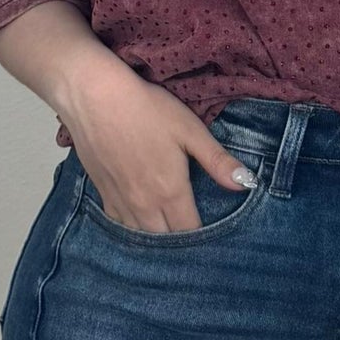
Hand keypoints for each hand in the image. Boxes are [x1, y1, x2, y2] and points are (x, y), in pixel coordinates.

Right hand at [57, 49, 256, 233]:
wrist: (93, 97)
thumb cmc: (146, 109)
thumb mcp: (190, 130)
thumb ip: (217, 161)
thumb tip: (247, 184)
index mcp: (170, 192)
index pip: (191, 231)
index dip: (204, 238)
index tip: (214, 234)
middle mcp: (145, 205)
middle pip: (167, 239)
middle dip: (182, 241)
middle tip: (193, 232)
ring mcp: (120, 201)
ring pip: (142, 236)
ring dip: (157, 237)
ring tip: (170, 230)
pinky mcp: (103, 194)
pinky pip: (120, 224)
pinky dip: (133, 228)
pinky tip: (141, 219)